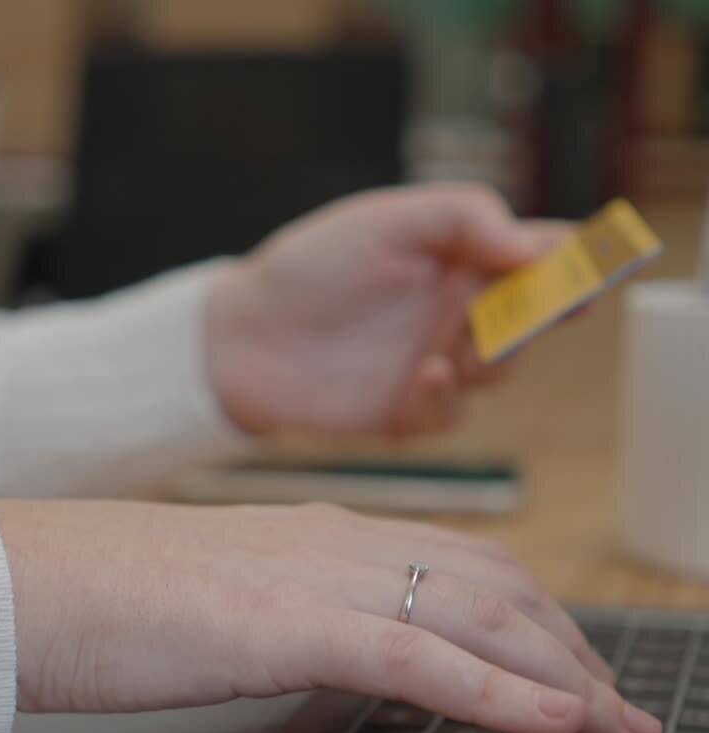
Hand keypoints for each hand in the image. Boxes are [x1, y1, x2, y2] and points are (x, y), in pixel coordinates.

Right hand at [0, 500, 659, 732]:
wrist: (23, 582)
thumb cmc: (109, 601)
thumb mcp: (232, 609)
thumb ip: (302, 622)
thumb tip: (351, 660)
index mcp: (327, 540)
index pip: (469, 567)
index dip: (544, 622)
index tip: (583, 676)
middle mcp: (339, 546)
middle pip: (499, 589)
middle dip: (578, 655)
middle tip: (626, 718)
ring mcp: (316, 579)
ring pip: (480, 618)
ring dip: (566, 678)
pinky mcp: (286, 624)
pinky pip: (420, 658)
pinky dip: (499, 691)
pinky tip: (555, 723)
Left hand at [206, 185, 563, 437]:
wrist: (240, 340)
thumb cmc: (308, 268)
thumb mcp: (385, 220)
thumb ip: (464, 218)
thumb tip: (535, 247)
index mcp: (460, 255)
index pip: (536, 255)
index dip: (573, 261)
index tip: (592, 267)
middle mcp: (457, 310)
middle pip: (533, 317)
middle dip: (538, 315)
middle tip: (530, 310)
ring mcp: (437, 362)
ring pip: (502, 369)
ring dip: (493, 357)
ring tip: (459, 345)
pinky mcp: (409, 412)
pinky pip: (452, 413)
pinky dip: (446, 396)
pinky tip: (426, 375)